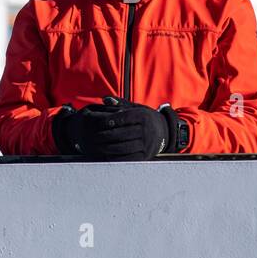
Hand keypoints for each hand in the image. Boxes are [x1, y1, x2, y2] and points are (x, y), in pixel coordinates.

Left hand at [53, 99, 179, 159]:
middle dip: (106, 135)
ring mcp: (147, 144)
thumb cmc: (144, 119)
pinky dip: (116, 158)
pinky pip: (128, 158)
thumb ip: (120, 104)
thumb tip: (105, 99)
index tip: (97, 122)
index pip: (124, 118)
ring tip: (96, 146)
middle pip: (122, 133)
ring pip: (124, 147)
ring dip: (108, 148)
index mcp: (143, 116)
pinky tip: (105, 156)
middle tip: (92, 136)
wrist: (164, 132)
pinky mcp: (145, 156)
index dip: (109, 120)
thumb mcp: (135, 109)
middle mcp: (147, 130)